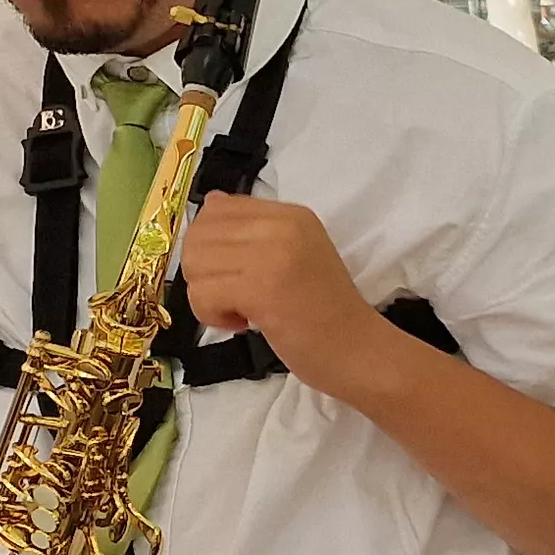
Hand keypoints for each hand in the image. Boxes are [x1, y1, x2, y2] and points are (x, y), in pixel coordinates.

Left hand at [178, 194, 379, 359]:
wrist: (360, 351)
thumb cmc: (327, 312)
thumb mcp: (294, 254)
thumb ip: (253, 230)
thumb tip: (210, 203)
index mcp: (292, 216)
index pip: (217, 209)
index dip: (209, 245)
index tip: (238, 272)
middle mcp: (283, 227)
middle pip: (199, 236)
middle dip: (203, 273)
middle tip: (236, 296)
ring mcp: (273, 256)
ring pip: (195, 264)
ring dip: (207, 297)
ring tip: (242, 311)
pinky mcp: (261, 290)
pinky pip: (202, 294)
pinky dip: (212, 316)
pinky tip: (243, 323)